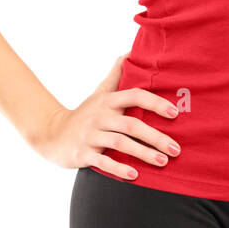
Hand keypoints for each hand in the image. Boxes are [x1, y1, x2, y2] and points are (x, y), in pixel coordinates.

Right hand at [33, 54, 180, 179]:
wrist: (52, 134)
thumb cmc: (85, 114)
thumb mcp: (99, 93)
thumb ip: (116, 75)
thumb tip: (130, 52)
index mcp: (108, 101)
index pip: (134, 96)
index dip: (155, 103)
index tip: (175, 113)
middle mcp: (100, 116)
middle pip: (131, 125)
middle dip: (156, 137)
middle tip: (176, 149)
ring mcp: (91, 135)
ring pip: (120, 143)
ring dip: (143, 153)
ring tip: (163, 162)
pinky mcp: (83, 153)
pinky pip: (103, 162)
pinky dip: (119, 168)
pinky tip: (135, 175)